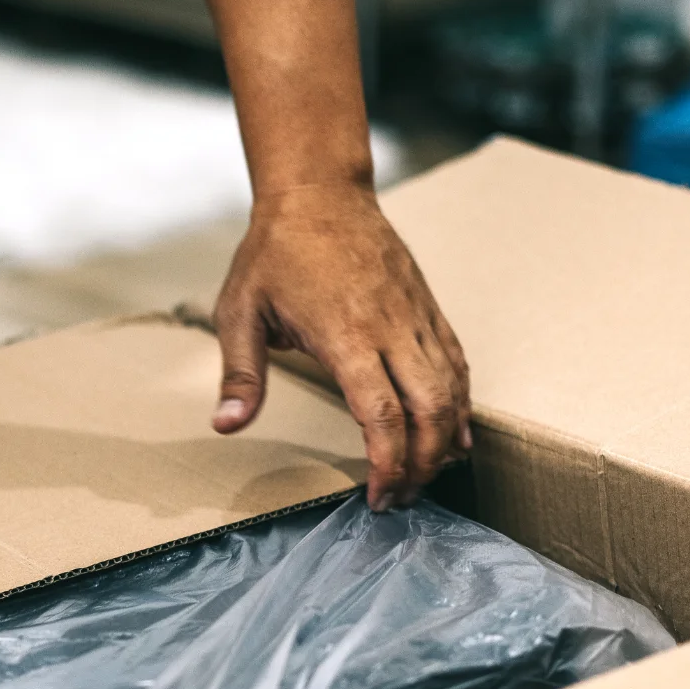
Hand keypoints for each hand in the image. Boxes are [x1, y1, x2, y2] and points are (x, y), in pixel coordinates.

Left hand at [211, 182, 470, 511]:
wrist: (318, 191)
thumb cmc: (275, 251)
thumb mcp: (239, 311)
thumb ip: (241, 373)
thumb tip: (227, 424)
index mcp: (346, 335)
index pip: (382, 415)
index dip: (388, 464)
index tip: (380, 496)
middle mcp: (391, 329)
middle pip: (431, 411)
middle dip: (424, 464)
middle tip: (404, 497)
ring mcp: (415, 317)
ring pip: (453, 389)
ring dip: (447, 440)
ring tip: (428, 475)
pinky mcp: (427, 308)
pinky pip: (456, 363)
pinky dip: (462, 403)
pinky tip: (455, 433)